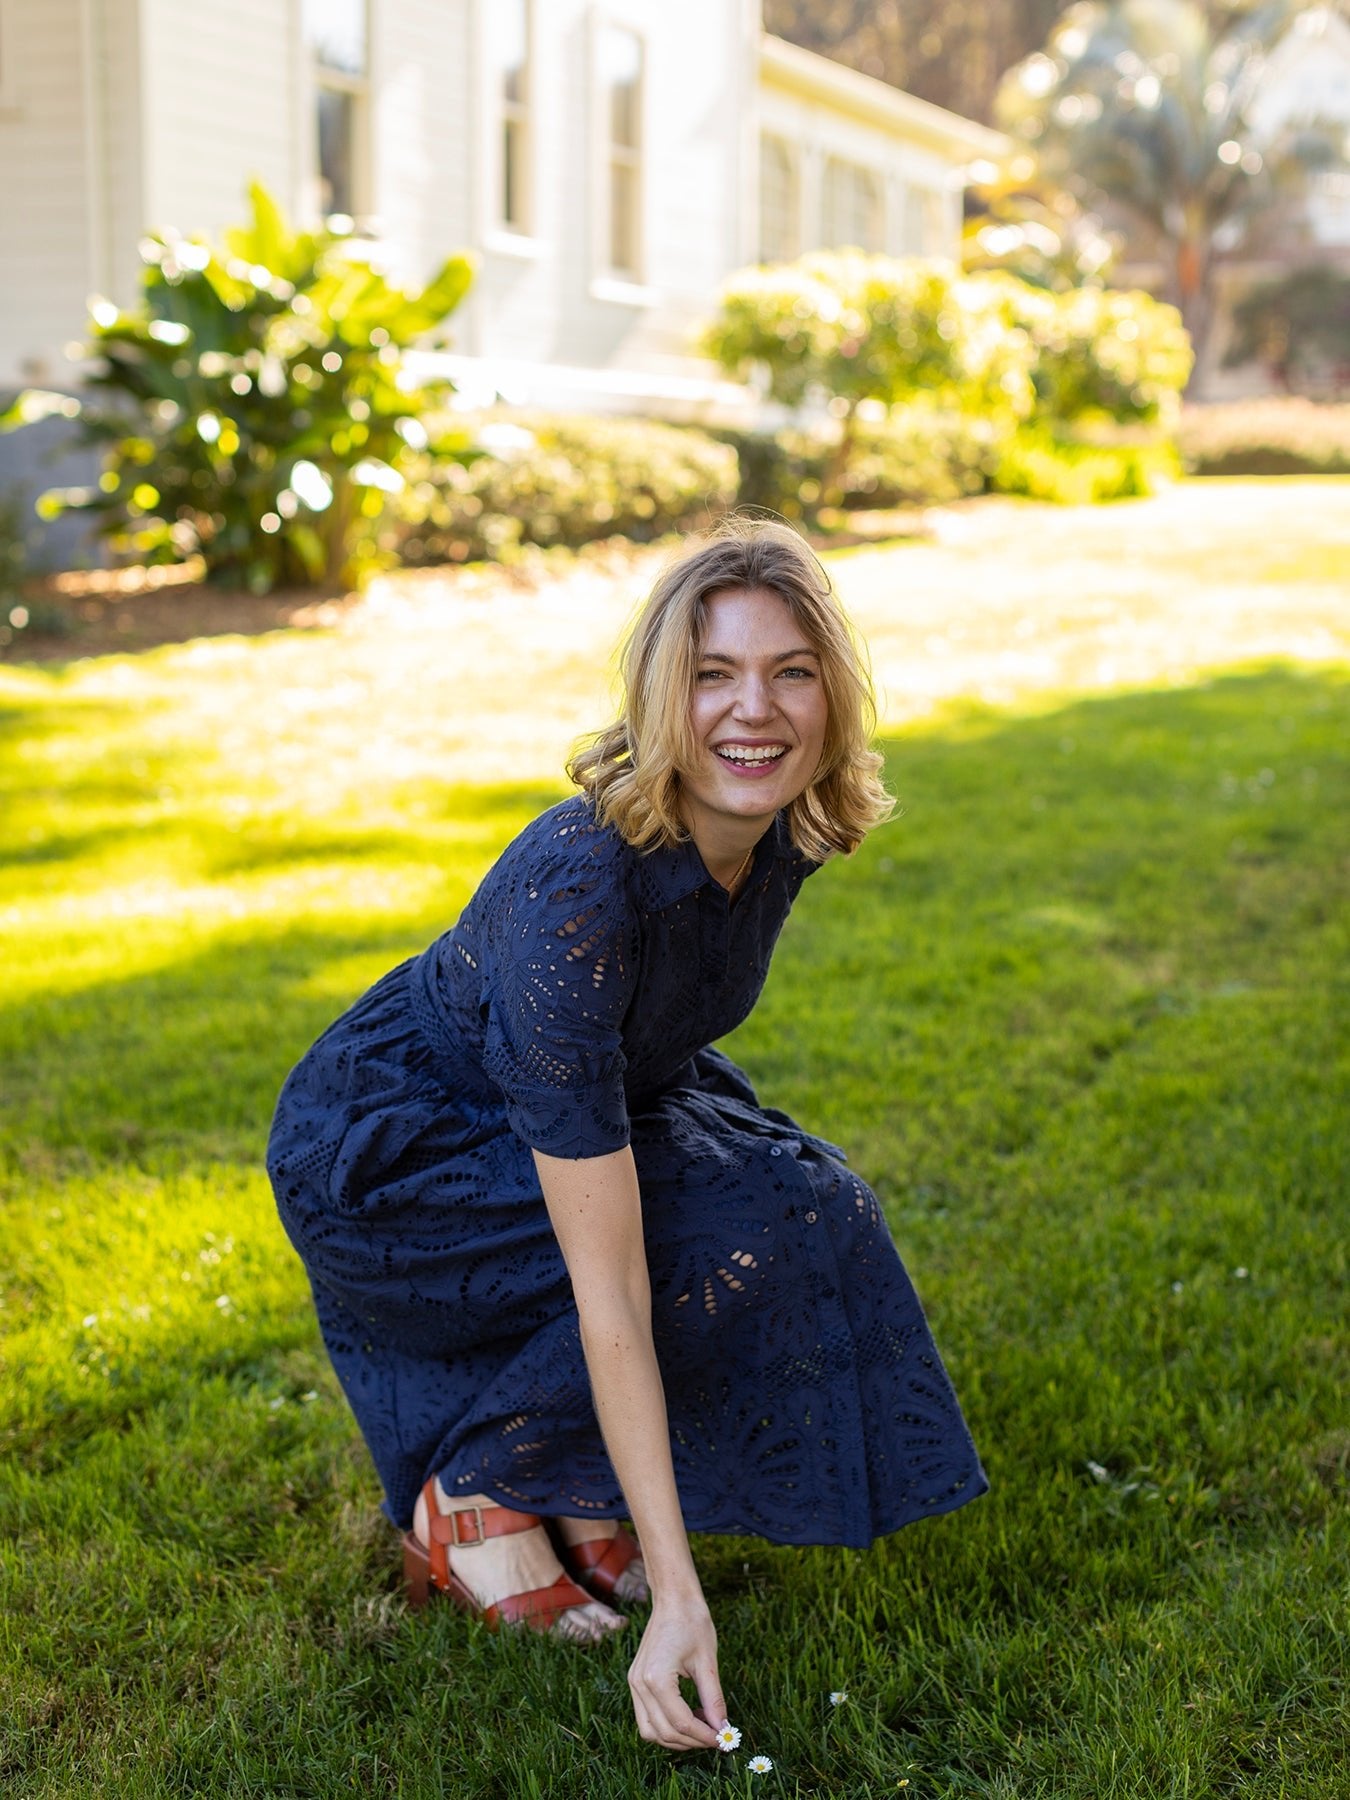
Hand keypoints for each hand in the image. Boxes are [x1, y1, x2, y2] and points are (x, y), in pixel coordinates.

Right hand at [627, 1595, 727, 1750]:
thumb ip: (713, 1699)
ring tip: (702, 1728)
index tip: (724, 1739)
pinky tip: (688, 1716)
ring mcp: (634, 1683)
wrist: (673, 1598)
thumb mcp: (707, 1661)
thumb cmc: (692, 1622)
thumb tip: (723, 1729)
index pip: (681, 1723)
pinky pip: (646, 1717)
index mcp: (657, 1678)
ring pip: (650, 1731)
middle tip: (716, 1737)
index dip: (704, 1736)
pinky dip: (665, 1724)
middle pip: (664, 1732)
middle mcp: (639, 1684)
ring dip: (676, 1738)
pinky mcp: (636, 1681)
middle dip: (692, 1741)